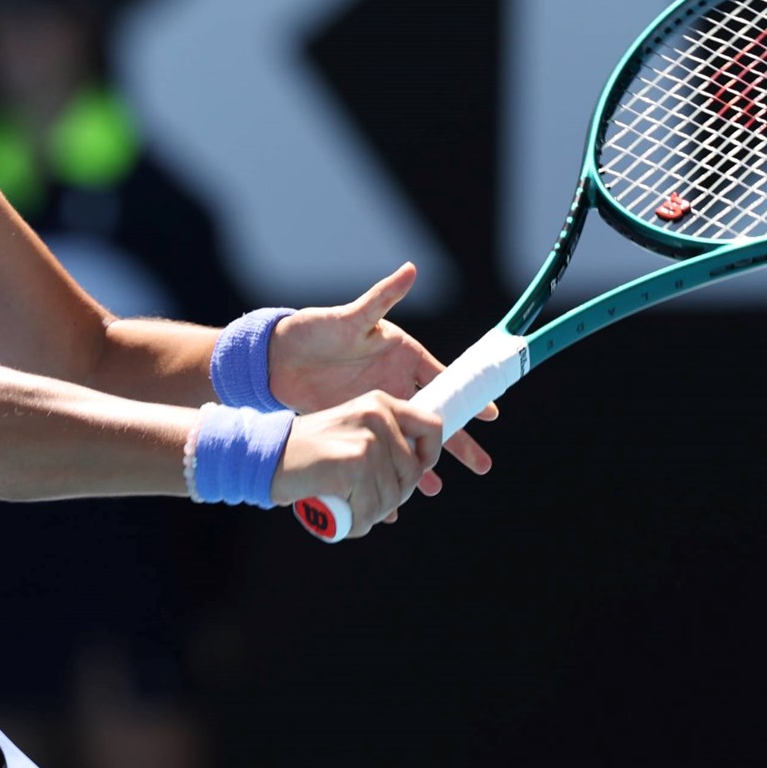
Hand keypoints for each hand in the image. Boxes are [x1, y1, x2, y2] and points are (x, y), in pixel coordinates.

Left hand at [268, 262, 496, 482]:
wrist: (275, 358)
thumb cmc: (314, 330)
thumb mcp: (350, 317)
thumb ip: (381, 299)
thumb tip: (410, 270)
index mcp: (402, 356)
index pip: (443, 380)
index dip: (467, 398)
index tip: (491, 416)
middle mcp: (395, 383)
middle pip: (433, 417)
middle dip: (458, 442)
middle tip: (482, 466)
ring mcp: (377, 407)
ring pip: (408, 440)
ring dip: (422, 464)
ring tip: (436, 490)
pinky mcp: (357, 424)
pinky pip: (380, 451)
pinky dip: (386, 471)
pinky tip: (392, 498)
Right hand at [269, 391, 442, 537]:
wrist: (263, 454)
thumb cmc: (305, 452)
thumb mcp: (350, 430)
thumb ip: (382, 441)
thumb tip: (422, 474)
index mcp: (381, 403)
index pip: (433, 428)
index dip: (428, 459)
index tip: (411, 477)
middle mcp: (378, 416)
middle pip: (413, 474)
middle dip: (391, 497)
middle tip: (361, 499)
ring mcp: (368, 440)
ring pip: (392, 497)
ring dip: (369, 514)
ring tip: (344, 507)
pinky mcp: (355, 464)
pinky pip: (371, 510)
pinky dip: (356, 523)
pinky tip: (338, 517)